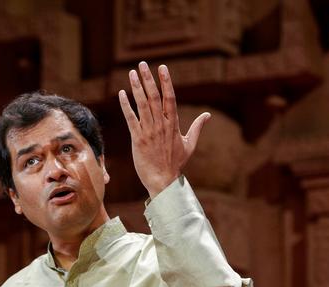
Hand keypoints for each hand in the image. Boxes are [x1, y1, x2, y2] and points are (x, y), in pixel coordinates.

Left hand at [119, 61, 209, 197]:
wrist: (162, 180)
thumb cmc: (176, 163)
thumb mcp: (190, 144)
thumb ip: (197, 128)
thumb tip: (208, 115)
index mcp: (173, 124)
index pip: (170, 98)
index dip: (165, 81)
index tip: (162, 68)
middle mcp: (161, 125)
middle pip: (154, 97)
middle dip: (148, 79)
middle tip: (142, 64)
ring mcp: (148, 132)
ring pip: (142, 105)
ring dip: (136, 88)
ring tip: (131, 73)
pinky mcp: (137, 139)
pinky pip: (130, 119)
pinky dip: (125, 105)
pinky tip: (121, 93)